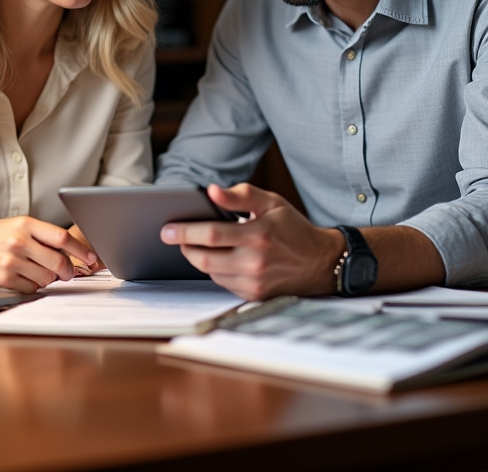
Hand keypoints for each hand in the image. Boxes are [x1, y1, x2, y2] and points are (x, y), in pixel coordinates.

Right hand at [0, 217, 97, 292]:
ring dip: (49, 278)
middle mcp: (19, 242)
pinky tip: (24, 276)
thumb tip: (70, 251)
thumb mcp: (18, 225)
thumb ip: (42, 235)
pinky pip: (31, 288)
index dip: (80, 249)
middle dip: (68, 270)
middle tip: (69, 272)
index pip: (62, 237)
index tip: (91, 257)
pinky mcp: (4, 279)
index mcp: (26, 224)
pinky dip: (33, 285)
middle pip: (58, 261)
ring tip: (39, 271)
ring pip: (46, 277)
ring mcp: (11, 262)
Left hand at [160, 183, 341, 300]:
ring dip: (198, 257)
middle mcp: (254, 263)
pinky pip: (223, 282)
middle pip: (204, 258)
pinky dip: (214, 269)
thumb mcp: (271, 202)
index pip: (210, 235)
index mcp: (258, 235)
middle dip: (184, 246)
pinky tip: (216, 256)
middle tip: (172, 235)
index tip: (167, 228)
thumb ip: (241, 195)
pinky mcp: (253, 295)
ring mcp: (253, 282)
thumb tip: (211, 191)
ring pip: (210, 272)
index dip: (184, 231)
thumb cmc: (293, 228)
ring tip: (194, 243)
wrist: (321, 263)